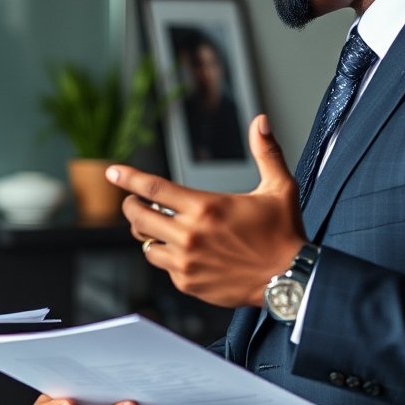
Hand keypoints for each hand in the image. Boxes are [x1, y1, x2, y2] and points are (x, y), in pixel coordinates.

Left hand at [112, 114, 306, 307]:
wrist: (290, 279)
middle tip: (133, 202)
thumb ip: (266, 152)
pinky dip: (166, 256)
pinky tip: (180, 250)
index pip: (153, 189)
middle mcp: (190, 235)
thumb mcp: (279, 188)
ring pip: (145, 244)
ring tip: (157, 226)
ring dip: (147, 233)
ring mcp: (186, 261)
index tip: (113, 172)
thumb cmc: (284, 233)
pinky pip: (163, 265)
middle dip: (130, 205)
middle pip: (138, 216)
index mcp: (206, 207)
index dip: (128, 178)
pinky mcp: (187, 282)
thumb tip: (261, 121)